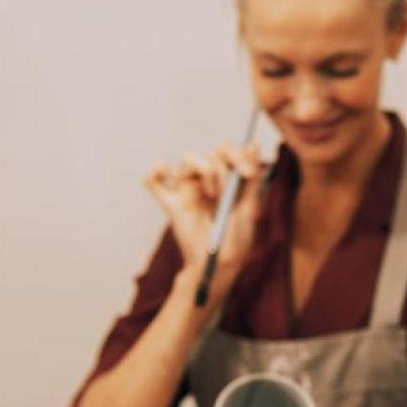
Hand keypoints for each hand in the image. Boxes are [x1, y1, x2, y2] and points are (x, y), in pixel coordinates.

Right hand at [143, 142, 261, 307]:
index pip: (227, 151)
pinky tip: (161, 171)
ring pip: (188, 159)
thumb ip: (251, 176)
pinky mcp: (171, 203)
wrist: (221, 263)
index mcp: (228, 179)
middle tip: (228, 191)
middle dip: (223, 169)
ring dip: (205, 171)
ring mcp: (188, 189)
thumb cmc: (239, 238)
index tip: (247, 174)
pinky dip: (153, 173)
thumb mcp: (249, 206)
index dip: (237, 155)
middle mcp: (207, 180)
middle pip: (211, 153)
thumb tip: (254, 144)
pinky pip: (152, 181)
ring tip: (213, 196)